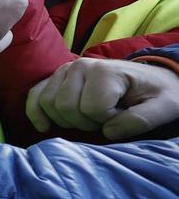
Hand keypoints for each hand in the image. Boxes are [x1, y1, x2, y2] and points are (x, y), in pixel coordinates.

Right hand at [25, 57, 178, 138]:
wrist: (151, 80)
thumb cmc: (157, 94)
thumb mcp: (164, 107)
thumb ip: (142, 120)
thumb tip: (108, 132)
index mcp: (106, 71)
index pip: (92, 108)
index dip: (108, 121)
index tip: (124, 114)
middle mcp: (80, 66)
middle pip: (66, 107)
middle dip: (85, 122)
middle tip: (105, 119)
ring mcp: (65, 71)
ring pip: (48, 104)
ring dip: (66, 120)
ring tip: (88, 118)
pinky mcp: (56, 79)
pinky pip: (35, 96)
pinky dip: (36, 113)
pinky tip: (44, 127)